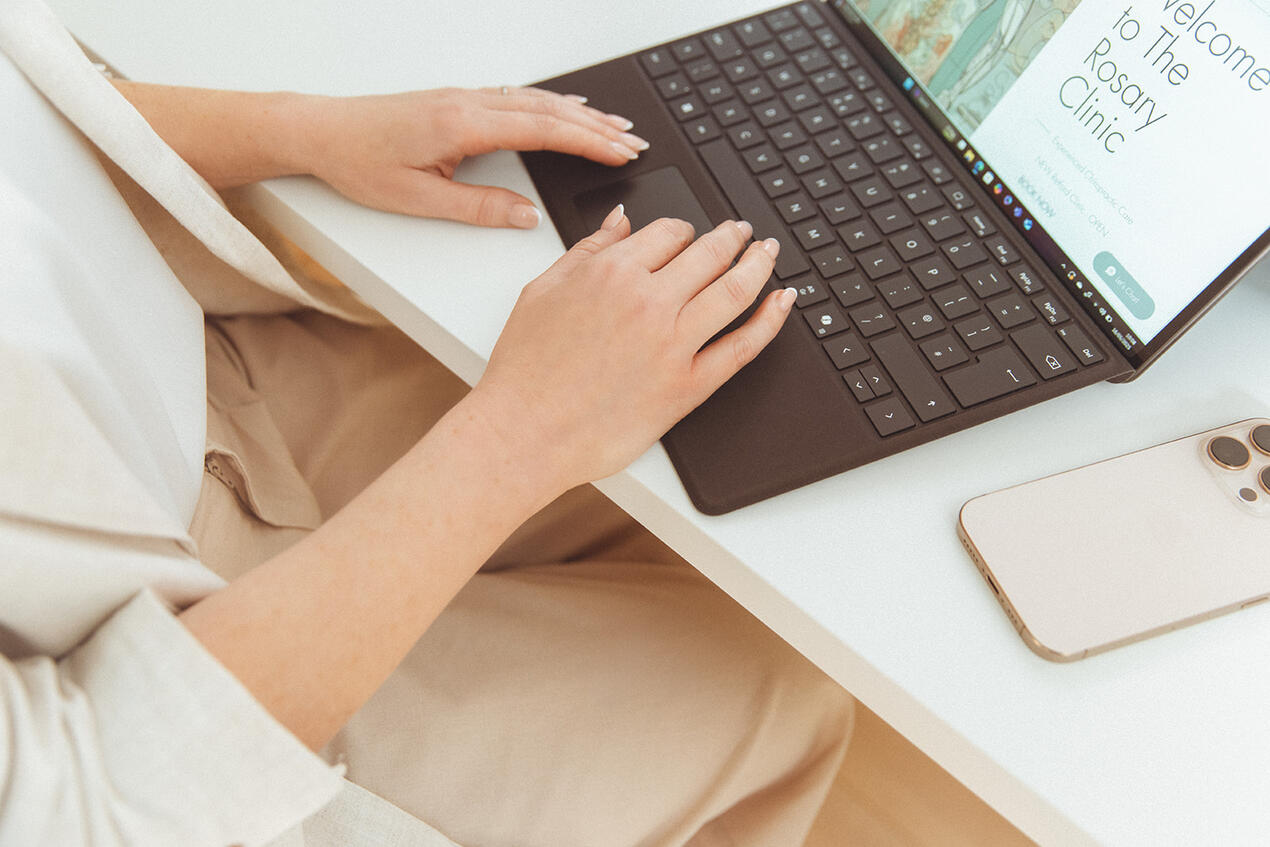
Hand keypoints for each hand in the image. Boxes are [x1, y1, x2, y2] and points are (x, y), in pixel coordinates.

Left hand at [302, 87, 646, 227]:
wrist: (320, 132)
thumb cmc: (359, 163)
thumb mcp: (419, 200)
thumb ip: (479, 208)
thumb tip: (526, 215)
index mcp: (463, 126)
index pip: (542, 131)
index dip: (587, 142)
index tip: (620, 153)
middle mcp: (468, 103)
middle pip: (549, 110)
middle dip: (597, 127)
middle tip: (635, 142)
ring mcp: (464, 97)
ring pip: (536, 100)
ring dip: (581, 113)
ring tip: (616, 127)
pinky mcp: (457, 100)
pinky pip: (518, 97)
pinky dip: (552, 103)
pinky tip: (568, 107)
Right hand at [467, 207, 796, 494]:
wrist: (523, 433)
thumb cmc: (524, 370)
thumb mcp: (542, 290)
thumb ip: (587, 250)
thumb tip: (621, 220)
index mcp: (612, 272)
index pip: (668, 233)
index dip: (685, 230)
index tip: (691, 234)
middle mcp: (648, 302)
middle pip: (708, 254)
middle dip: (731, 237)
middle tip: (743, 232)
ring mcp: (673, 344)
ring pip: (734, 290)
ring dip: (760, 264)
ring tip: (768, 252)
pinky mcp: (688, 387)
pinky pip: (743, 346)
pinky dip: (770, 320)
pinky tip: (784, 301)